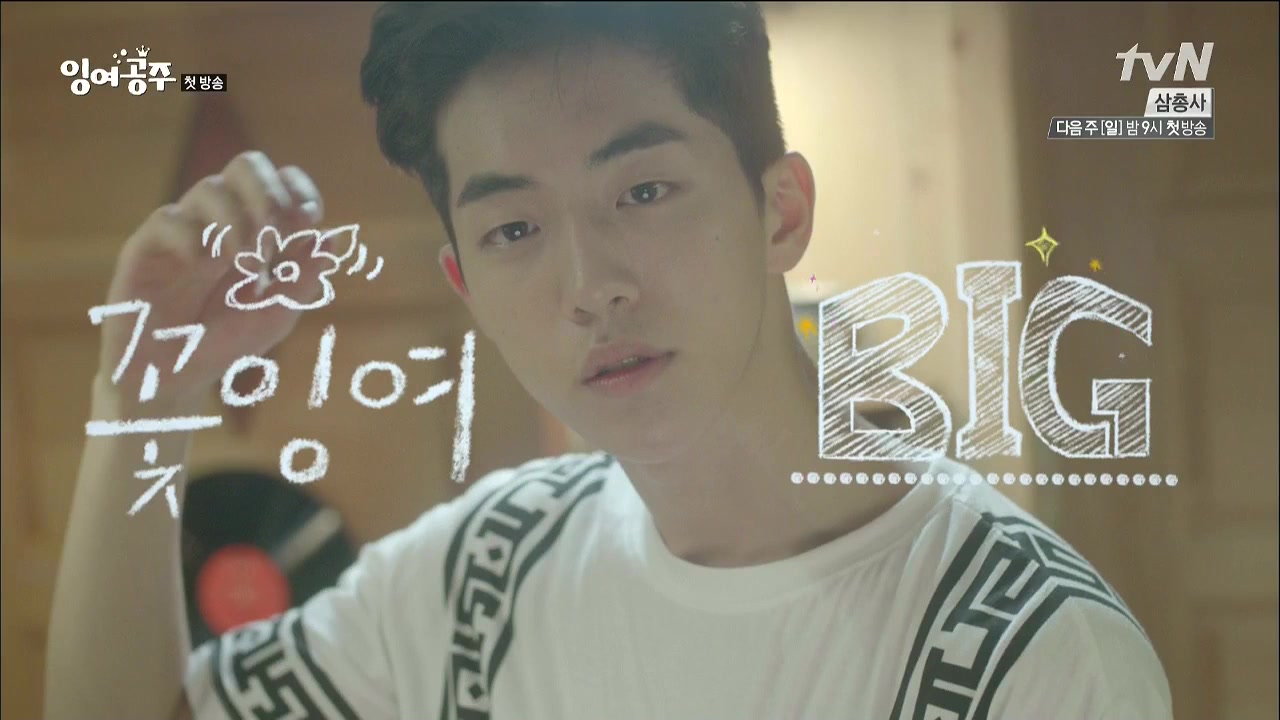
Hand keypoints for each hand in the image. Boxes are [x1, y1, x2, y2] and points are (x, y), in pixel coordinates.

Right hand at [95, 151, 327, 409]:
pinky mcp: (144, 249)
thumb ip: (303, 279)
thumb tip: (331, 237)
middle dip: (268, 194)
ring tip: (247, 264)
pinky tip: (204, 266)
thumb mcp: (275, 315)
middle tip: (274, 237)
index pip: (279, 182)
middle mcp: (218, 222)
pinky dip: (194, 238)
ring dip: (237, 222)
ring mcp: (182, 232)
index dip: (297, 189)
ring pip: (210, 188)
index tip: (309, 217)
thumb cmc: (223, 342)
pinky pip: (168, 219)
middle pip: (246, 165)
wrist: (171, 378)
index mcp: (254, 230)